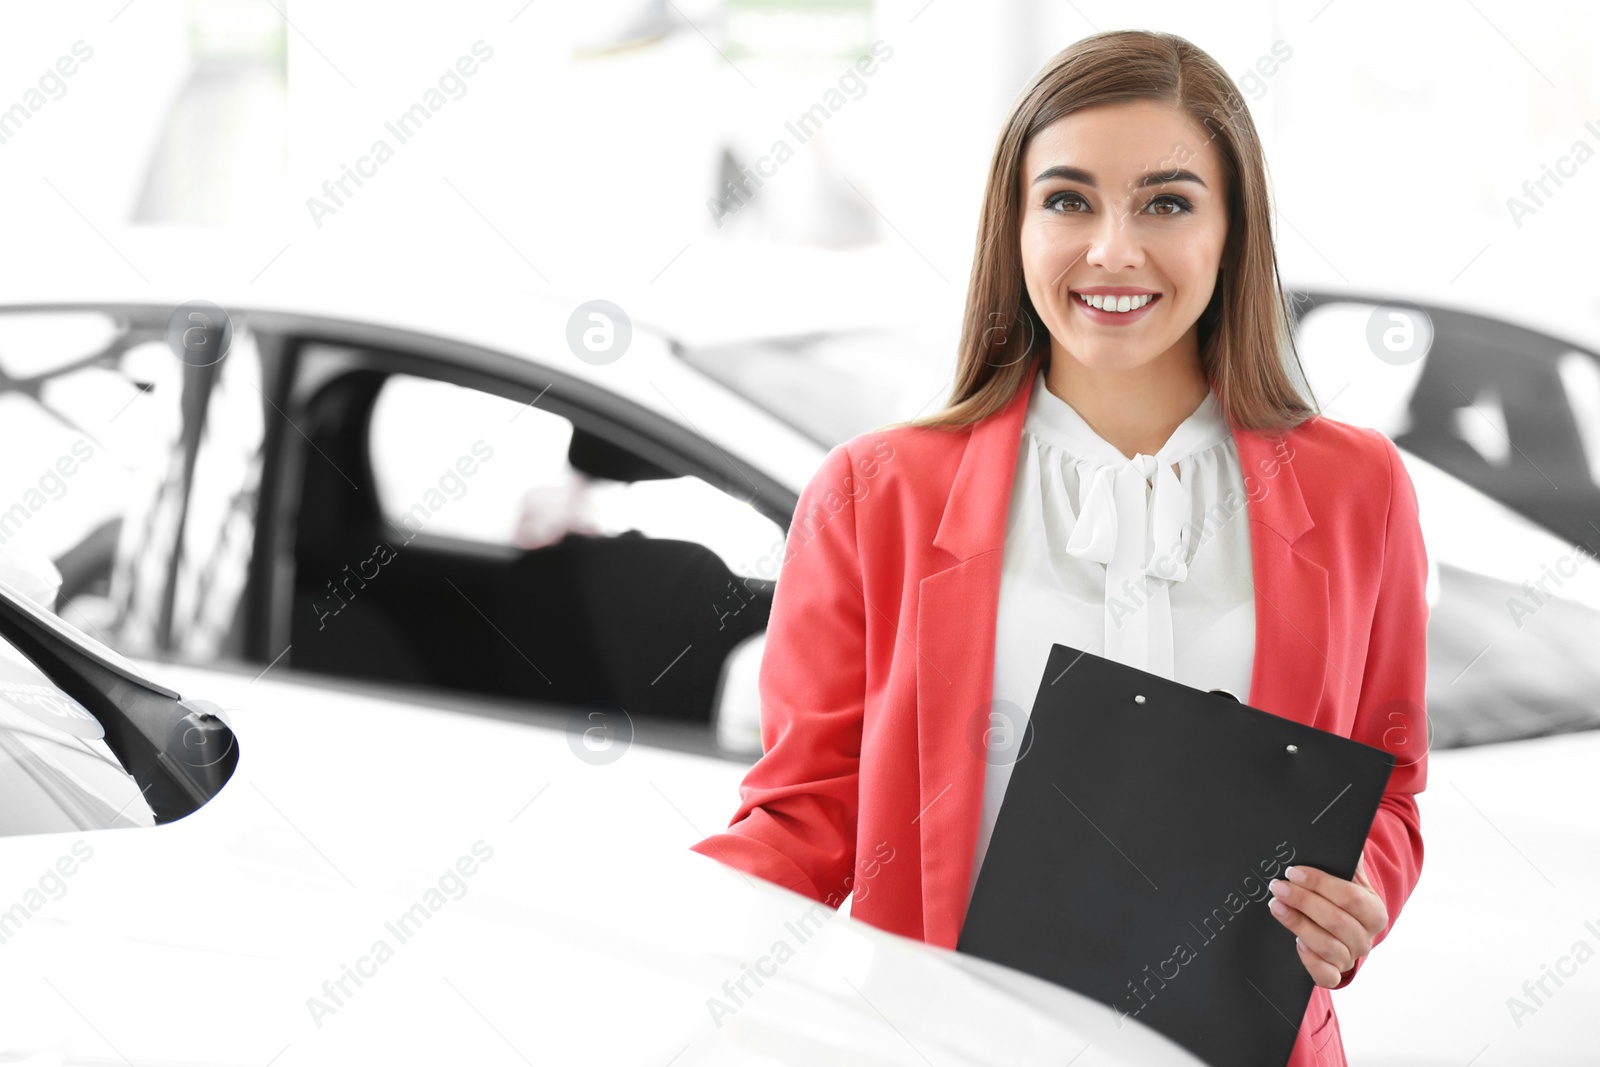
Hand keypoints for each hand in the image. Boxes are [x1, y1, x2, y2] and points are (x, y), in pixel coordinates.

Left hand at [1267, 856, 1386, 986]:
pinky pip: (1325, 975)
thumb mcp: (1348, 878)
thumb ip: (1345, 860)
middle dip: (1304, 901)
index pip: (1350, 897)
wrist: (1340, 930)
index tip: (1293, 871)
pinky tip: (1295, 942)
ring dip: (1299, 925)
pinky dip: (1310, 960)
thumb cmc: (1339, 897)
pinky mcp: (1334, 973)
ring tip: (1276, 906)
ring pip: (1328, 946)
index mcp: (1374, 911)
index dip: (1320, 883)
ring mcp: (1350, 957)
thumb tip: (1334, 835)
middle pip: (1337, 921)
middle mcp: (1365, 937)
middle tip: (1277, 886)